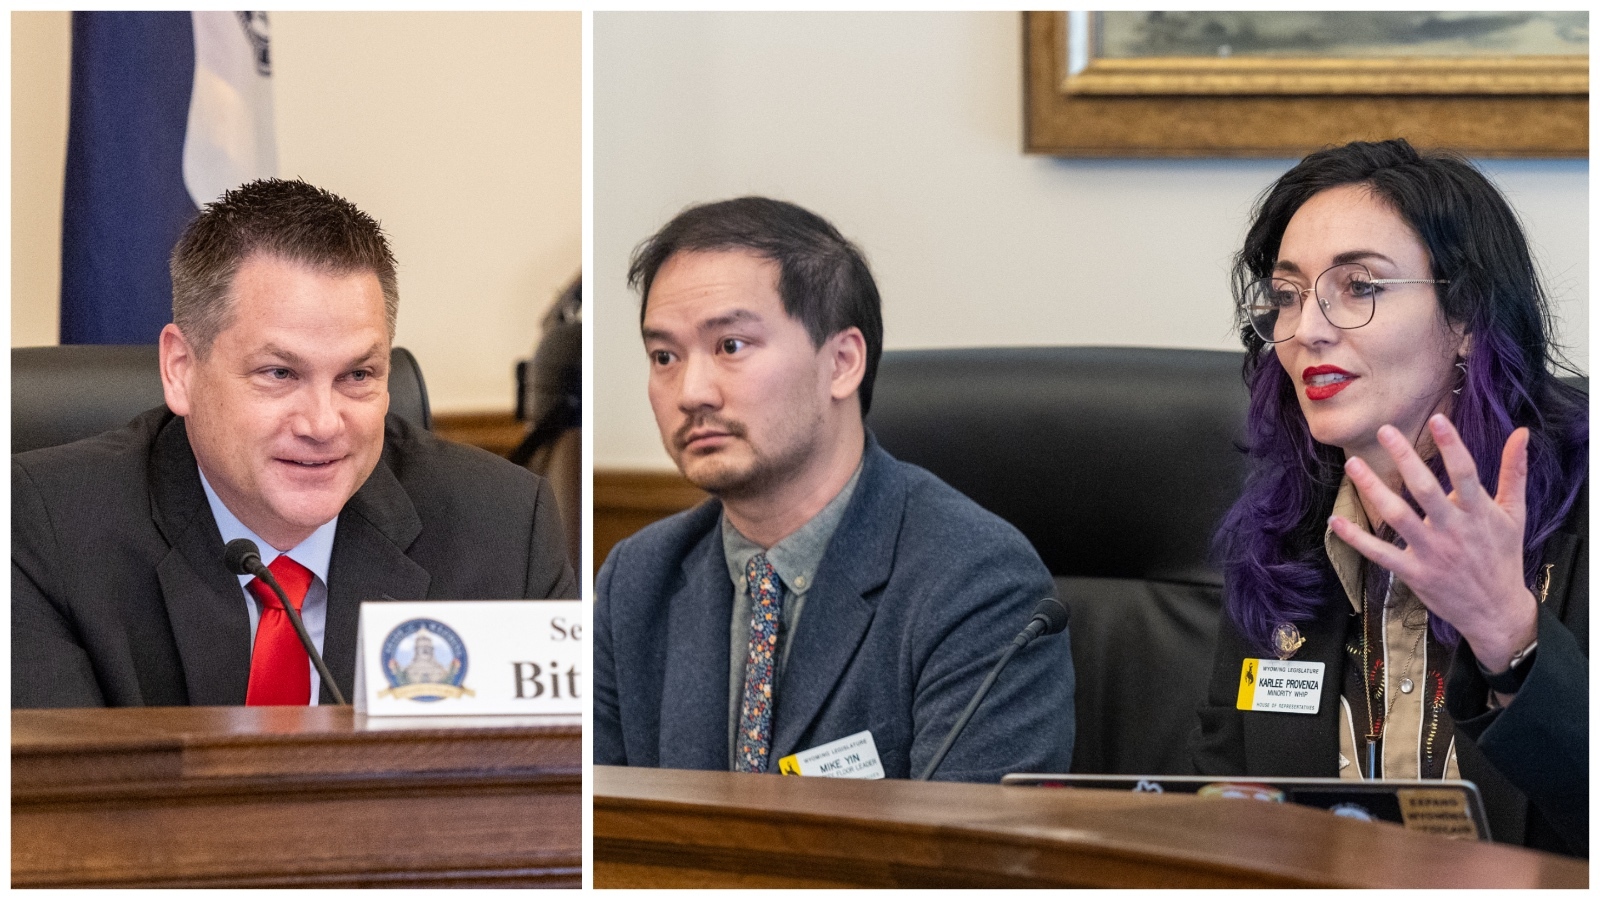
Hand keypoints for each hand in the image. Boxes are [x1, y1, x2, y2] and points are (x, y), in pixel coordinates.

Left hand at [1329, 414, 1536, 672]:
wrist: (1496, 611)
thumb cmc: (1504, 556)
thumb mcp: (1515, 513)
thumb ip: (1514, 472)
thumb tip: (1521, 432)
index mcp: (1480, 512)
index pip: (1465, 473)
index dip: (1452, 446)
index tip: (1436, 419)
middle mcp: (1454, 530)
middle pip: (1426, 490)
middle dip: (1405, 459)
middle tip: (1384, 430)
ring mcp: (1432, 552)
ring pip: (1398, 517)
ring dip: (1374, 490)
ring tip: (1353, 464)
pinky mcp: (1414, 573)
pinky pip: (1380, 554)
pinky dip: (1356, 539)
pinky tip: (1335, 521)